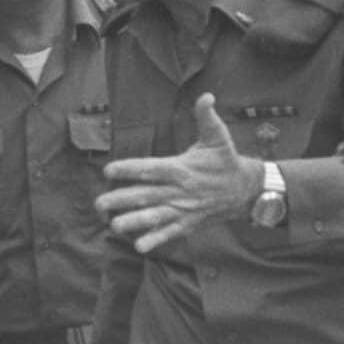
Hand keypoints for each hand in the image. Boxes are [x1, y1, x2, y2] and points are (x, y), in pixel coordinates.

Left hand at [97, 97, 258, 253]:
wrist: (245, 191)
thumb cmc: (225, 161)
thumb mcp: (218, 136)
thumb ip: (207, 117)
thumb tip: (206, 96)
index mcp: (182, 168)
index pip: (152, 169)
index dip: (130, 169)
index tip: (109, 170)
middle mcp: (180, 191)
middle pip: (147, 195)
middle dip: (121, 200)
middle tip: (98, 204)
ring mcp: (184, 209)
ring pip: (155, 217)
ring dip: (134, 222)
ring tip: (114, 226)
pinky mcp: (188, 223)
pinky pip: (170, 232)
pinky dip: (156, 240)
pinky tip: (139, 246)